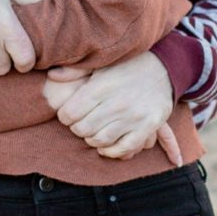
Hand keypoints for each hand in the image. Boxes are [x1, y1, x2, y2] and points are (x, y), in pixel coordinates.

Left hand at [43, 51, 179, 160]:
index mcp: (101, 86)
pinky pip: (124, 148)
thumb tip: (53, 75)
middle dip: (77, 129)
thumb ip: (76, 71)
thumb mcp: (101, 63)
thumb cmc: (126, 67)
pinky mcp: (148, 126)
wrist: (164, 67)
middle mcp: (117, 102)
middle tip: (80, 125)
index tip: (68, 115)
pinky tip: (106, 147)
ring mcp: (133, 116)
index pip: (70, 113)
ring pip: (101, 141)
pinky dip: (111, 152)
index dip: (64, 117)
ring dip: (92, 141)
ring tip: (93, 134)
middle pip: (83, 129)